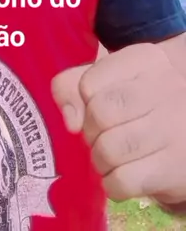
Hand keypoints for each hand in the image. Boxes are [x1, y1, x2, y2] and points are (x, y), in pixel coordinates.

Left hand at [51, 43, 185, 206]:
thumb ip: (75, 85)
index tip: (96, 110)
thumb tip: (70, 120)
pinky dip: (113, 185)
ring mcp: (174, 127)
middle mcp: (165, 87)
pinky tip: (123, 177)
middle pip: (98, 115)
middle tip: (101, 138)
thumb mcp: (114, 81)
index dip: (83, 104)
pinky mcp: (175, 168)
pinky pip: (124, 181)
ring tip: (111, 159)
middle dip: (90, 133)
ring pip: (108, 150)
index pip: (89, 83)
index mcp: (145, 60)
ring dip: (100, 161)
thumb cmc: (145, 104)